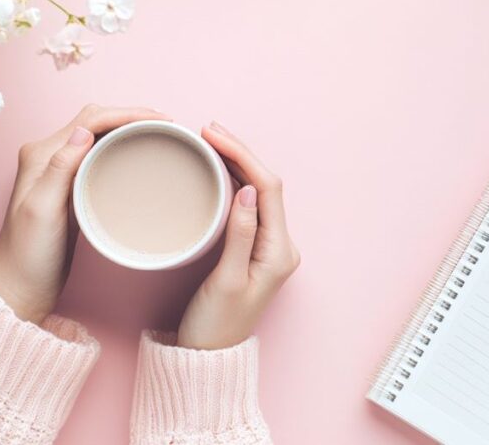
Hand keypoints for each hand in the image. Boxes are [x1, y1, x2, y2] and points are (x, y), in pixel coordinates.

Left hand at [0, 105, 169, 323]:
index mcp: (41, 155)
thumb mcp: (42, 210)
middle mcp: (50, 158)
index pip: (90, 120)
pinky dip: (122, 150)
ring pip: (100, 137)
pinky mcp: (72, 189)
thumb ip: (60, 168)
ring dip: (128, 130)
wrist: (19, 287)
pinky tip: (139, 156)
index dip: (127, 114)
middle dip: (132, 116)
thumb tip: (85, 131)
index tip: (160, 119)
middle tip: (168, 124)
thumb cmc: (26, 254)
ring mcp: (61, 173)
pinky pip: (100, 158)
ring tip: (160, 134)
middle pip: (96, 122)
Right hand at [177, 121, 300, 349]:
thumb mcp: (227, 280)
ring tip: (211, 142)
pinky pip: (248, 207)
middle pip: (266, 186)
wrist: (208, 357)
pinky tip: (218, 171)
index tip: (214, 136)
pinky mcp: (252, 251)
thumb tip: (249, 190)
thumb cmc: (216, 326)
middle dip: (240, 153)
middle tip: (208, 130)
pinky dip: (233, 183)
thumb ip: (241, 235)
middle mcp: (280, 246)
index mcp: (280, 251)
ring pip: (258, 193)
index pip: (268, 189)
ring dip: (237, 165)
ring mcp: (268, 248)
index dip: (243, 156)